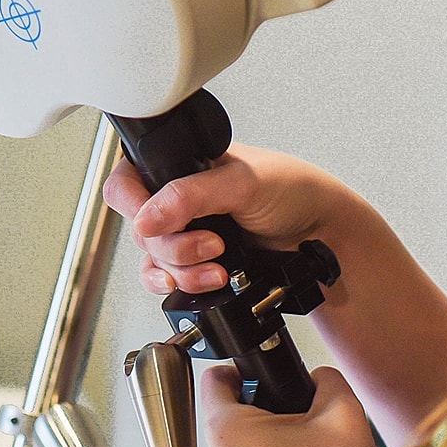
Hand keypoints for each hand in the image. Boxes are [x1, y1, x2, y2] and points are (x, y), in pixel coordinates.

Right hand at [102, 143, 342, 295]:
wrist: (319, 234)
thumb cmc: (292, 190)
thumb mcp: (242, 183)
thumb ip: (191, 195)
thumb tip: (147, 217)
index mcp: (178, 162)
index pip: (127, 183)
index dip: (137, 208)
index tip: (159, 224)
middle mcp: (173, 195)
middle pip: (140, 230)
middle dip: (175, 247)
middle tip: (211, 244)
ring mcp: (182, 229)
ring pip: (152, 259)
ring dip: (182, 270)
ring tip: (218, 266)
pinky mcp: (192, 259)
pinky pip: (164, 278)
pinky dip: (183, 284)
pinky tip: (207, 280)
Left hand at [200, 364, 380, 446]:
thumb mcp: (343, 414)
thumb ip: (326, 379)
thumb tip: (319, 377)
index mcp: (228, 433)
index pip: (214, 379)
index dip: (240, 367)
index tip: (262, 371)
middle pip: (228, 413)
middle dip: (263, 404)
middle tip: (298, 409)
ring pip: (241, 445)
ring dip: (270, 436)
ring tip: (307, 442)